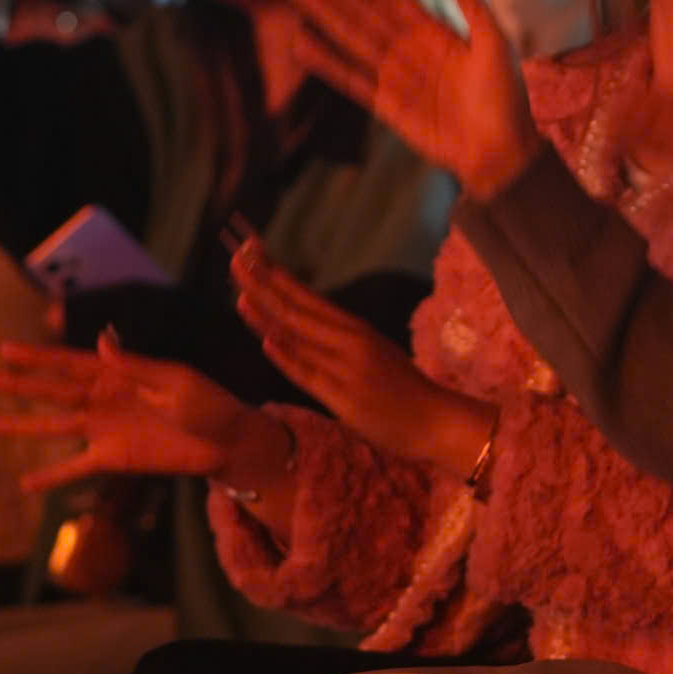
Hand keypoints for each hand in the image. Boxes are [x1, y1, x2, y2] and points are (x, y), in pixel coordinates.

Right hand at [0, 330, 272, 493]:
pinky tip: (22, 485)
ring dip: (17, 426)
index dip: (36, 356)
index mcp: (119, 373)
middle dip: (16, 385)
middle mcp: (103, 399)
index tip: (3, 349)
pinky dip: (49, 477)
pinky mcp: (113, 459)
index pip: (69, 363)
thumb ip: (135, 366)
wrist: (229, 441)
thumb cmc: (209, 403)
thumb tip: (99, 342)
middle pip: (51, 391)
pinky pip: (74, 468)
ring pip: (51, 427)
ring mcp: (104, 429)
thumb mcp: (176, 380)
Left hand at [231, 240, 494, 475]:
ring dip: (267, 311)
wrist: (437, 421)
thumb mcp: (372, 354)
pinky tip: (268, 340)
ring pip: (300, 335)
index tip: (251, 253)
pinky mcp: (345, 397)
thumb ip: (340, 341)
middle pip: (297, 307)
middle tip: (236, 257)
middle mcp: (350, 339)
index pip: (306, 296)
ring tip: (240, 289)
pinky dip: (288, 356)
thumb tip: (303, 326)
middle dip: (263, 282)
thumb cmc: (403, 392)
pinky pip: (311, 374)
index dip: (276, 274)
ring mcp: (347, 366)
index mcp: (355, 328)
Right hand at [290, 0, 537, 197]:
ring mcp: (396, 77)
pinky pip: (352, 79)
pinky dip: (328, 63)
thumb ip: (469, 1)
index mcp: (437, 33)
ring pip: (353, 40)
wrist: (503, 151)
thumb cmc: (507, 97)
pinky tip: (304, 44)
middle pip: (366, 13)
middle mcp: (411, 50)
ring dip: (326, 15)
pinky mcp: (386, 106)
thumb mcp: (495, 41)